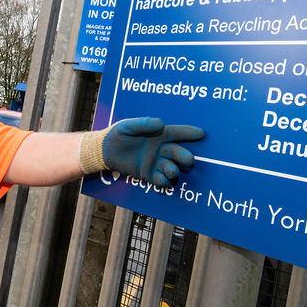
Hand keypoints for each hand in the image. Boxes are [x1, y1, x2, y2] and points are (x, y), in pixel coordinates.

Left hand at [80, 117, 204, 187]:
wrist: (105, 150)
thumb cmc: (117, 134)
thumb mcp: (127, 126)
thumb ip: (143, 124)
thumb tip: (160, 124)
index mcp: (159, 135)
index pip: (177, 133)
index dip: (189, 133)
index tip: (201, 133)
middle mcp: (161, 149)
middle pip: (179, 153)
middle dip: (185, 157)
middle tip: (188, 160)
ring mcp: (156, 163)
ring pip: (172, 168)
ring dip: (174, 171)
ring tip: (171, 171)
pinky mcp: (149, 175)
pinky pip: (161, 180)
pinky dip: (164, 182)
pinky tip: (162, 181)